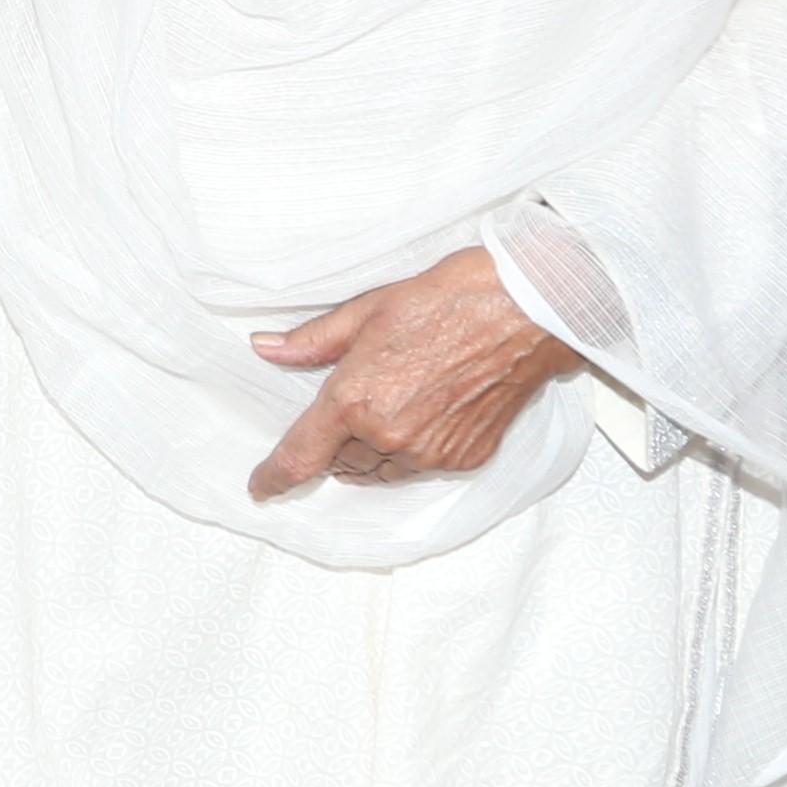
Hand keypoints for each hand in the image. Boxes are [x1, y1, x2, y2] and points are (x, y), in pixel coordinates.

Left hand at [246, 248, 587, 499]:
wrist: (524, 311)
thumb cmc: (448, 300)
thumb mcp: (368, 310)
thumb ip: (313, 340)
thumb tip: (266, 347)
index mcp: (356, 399)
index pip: (300, 456)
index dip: (274, 477)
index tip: (261, 486)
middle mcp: (390, 436)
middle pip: (342, 463)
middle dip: (336, 444)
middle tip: (350, 408)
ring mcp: (430, 453)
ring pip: (381, 470)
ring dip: (372, 451)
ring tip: (390, 406)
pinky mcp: (464, 458)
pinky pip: (420, 467)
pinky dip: (412, 450)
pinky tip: (426, 412)